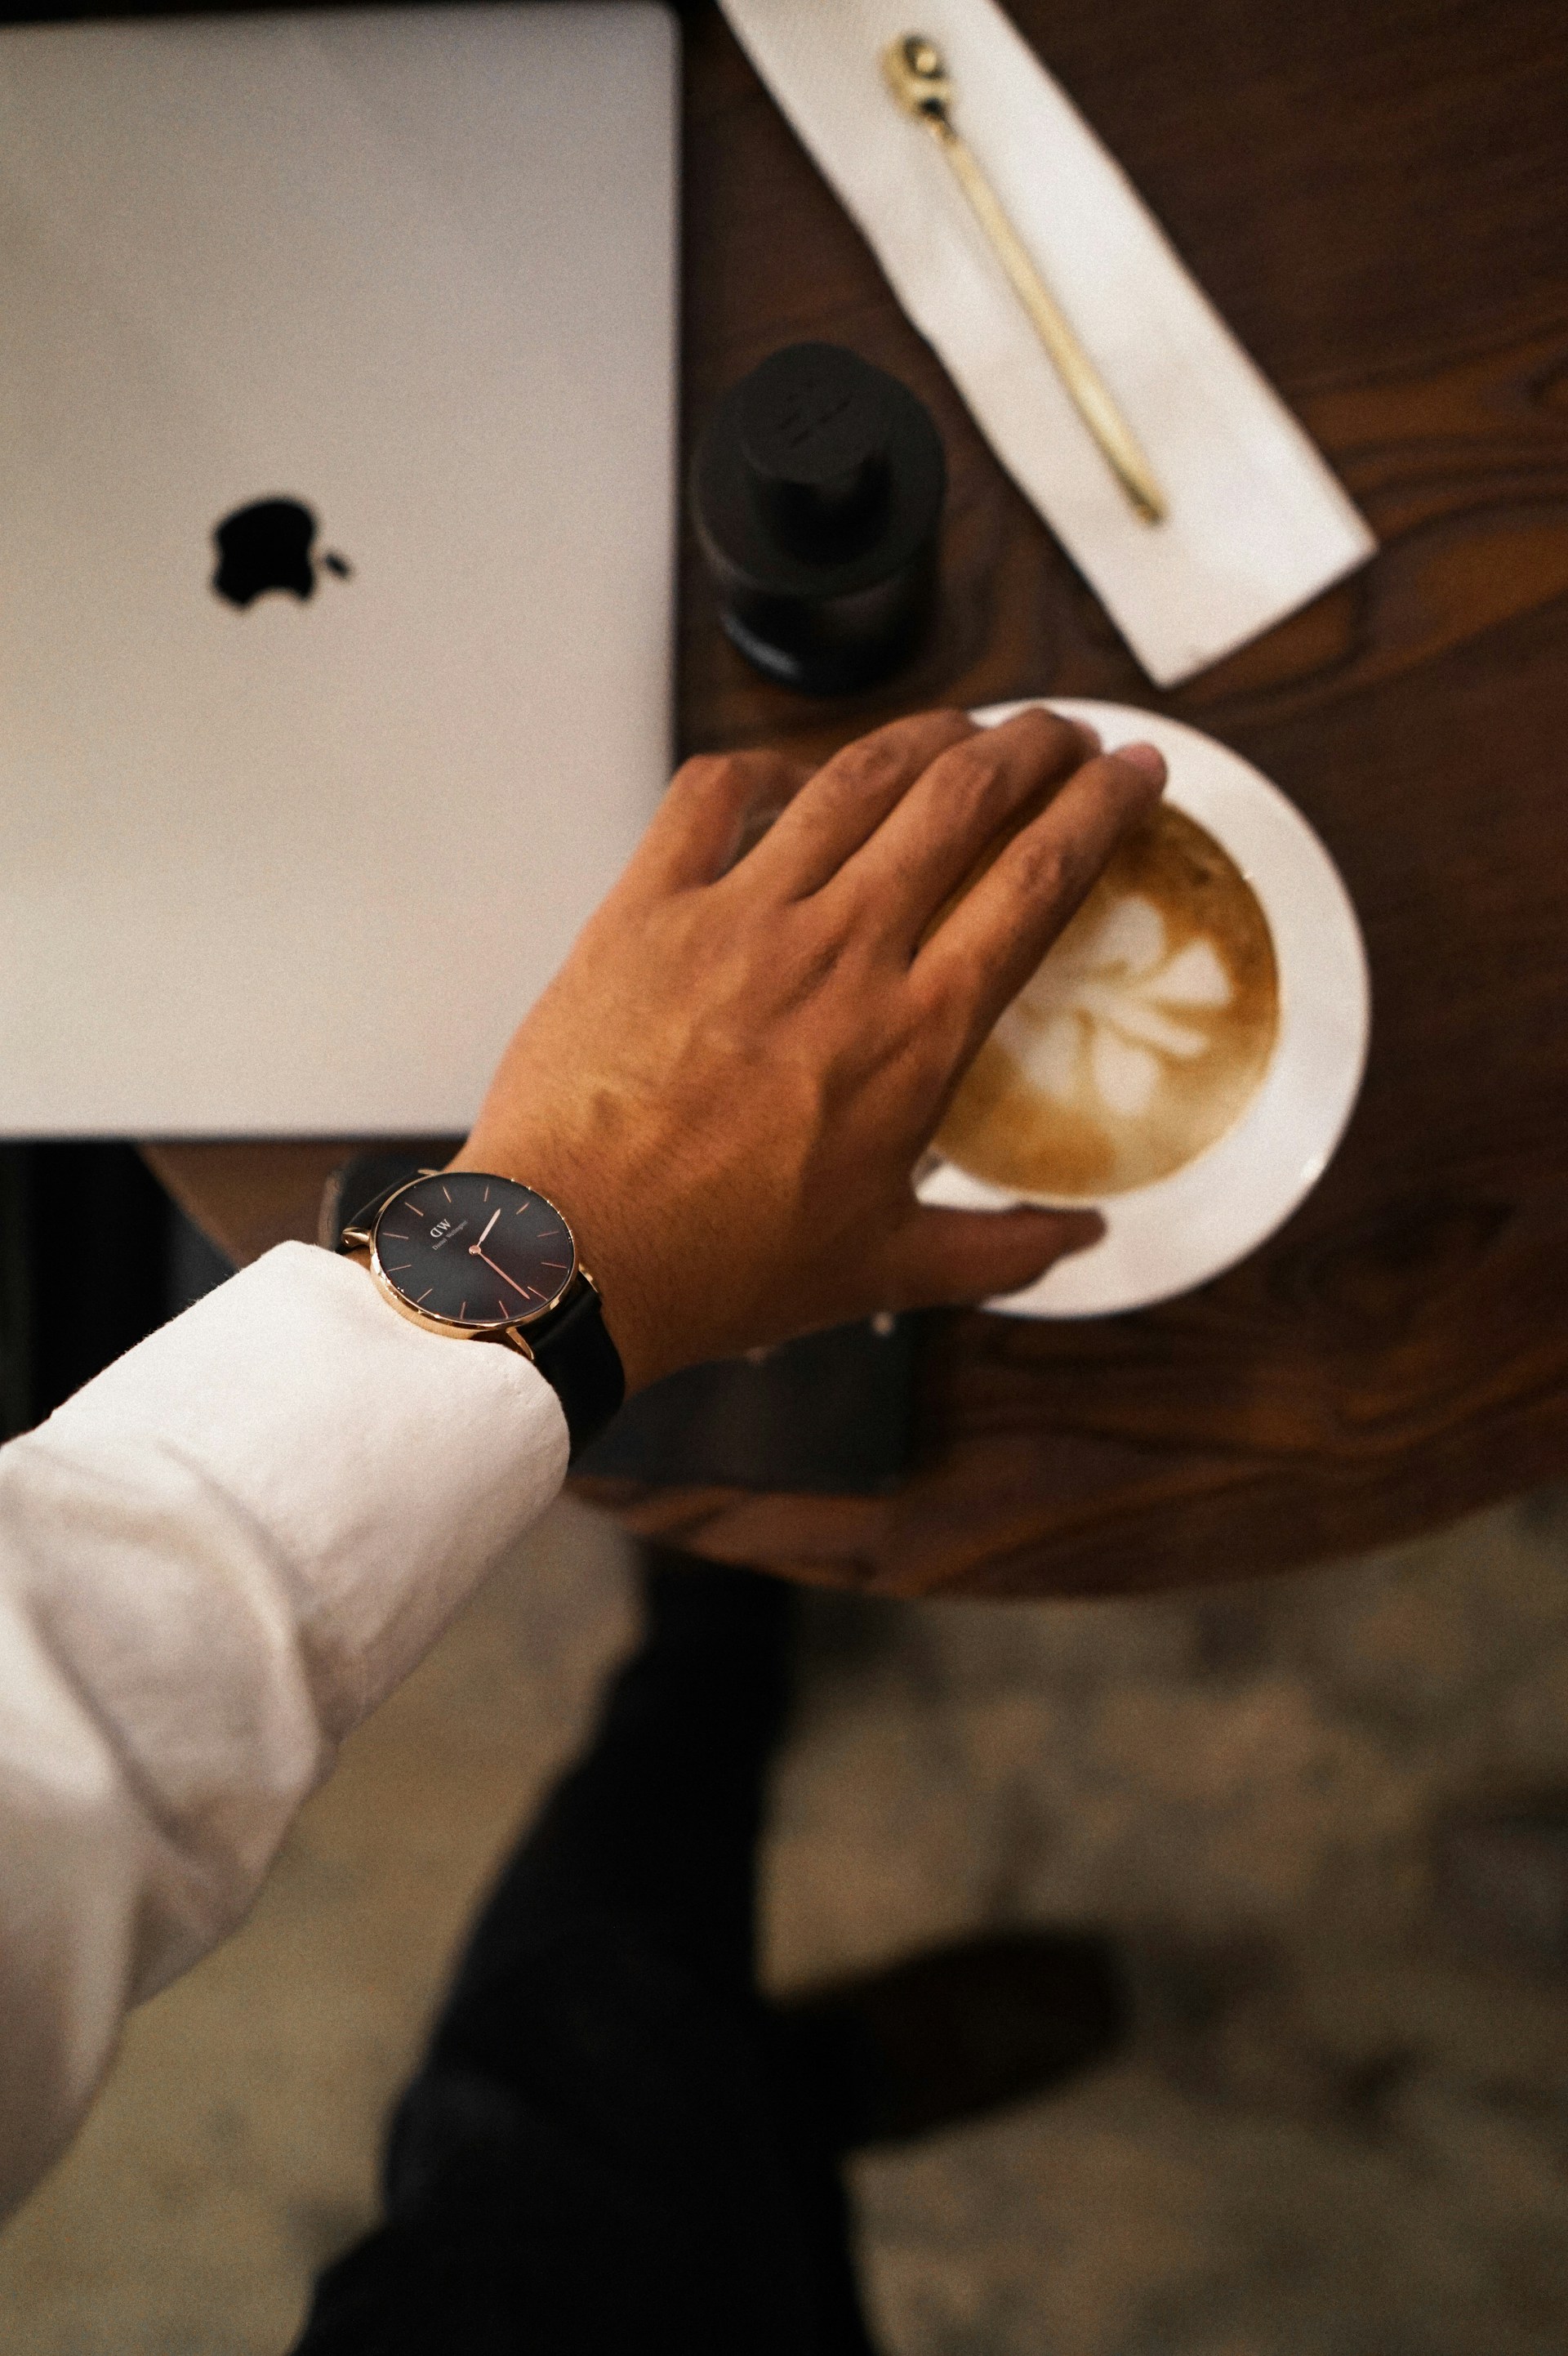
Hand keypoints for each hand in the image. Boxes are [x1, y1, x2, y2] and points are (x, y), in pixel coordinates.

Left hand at [454, 707, 1164, 1391]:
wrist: (573, 1256)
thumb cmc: (724, 1267)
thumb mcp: (885, 1270)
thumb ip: (1000, 1249)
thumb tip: (1085, 1241)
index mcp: (917, 1032)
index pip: (1039, 879)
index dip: (1103, 808)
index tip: (1137, 772)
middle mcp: (842, 950)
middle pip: (965, 794)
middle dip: (1034, 743)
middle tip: (1063, 733)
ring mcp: (740, 916)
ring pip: (857, 775)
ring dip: (927, 734)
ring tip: (963, 729)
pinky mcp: (647, 906)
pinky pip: (713, 793)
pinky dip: (764, 764)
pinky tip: (792, 773)